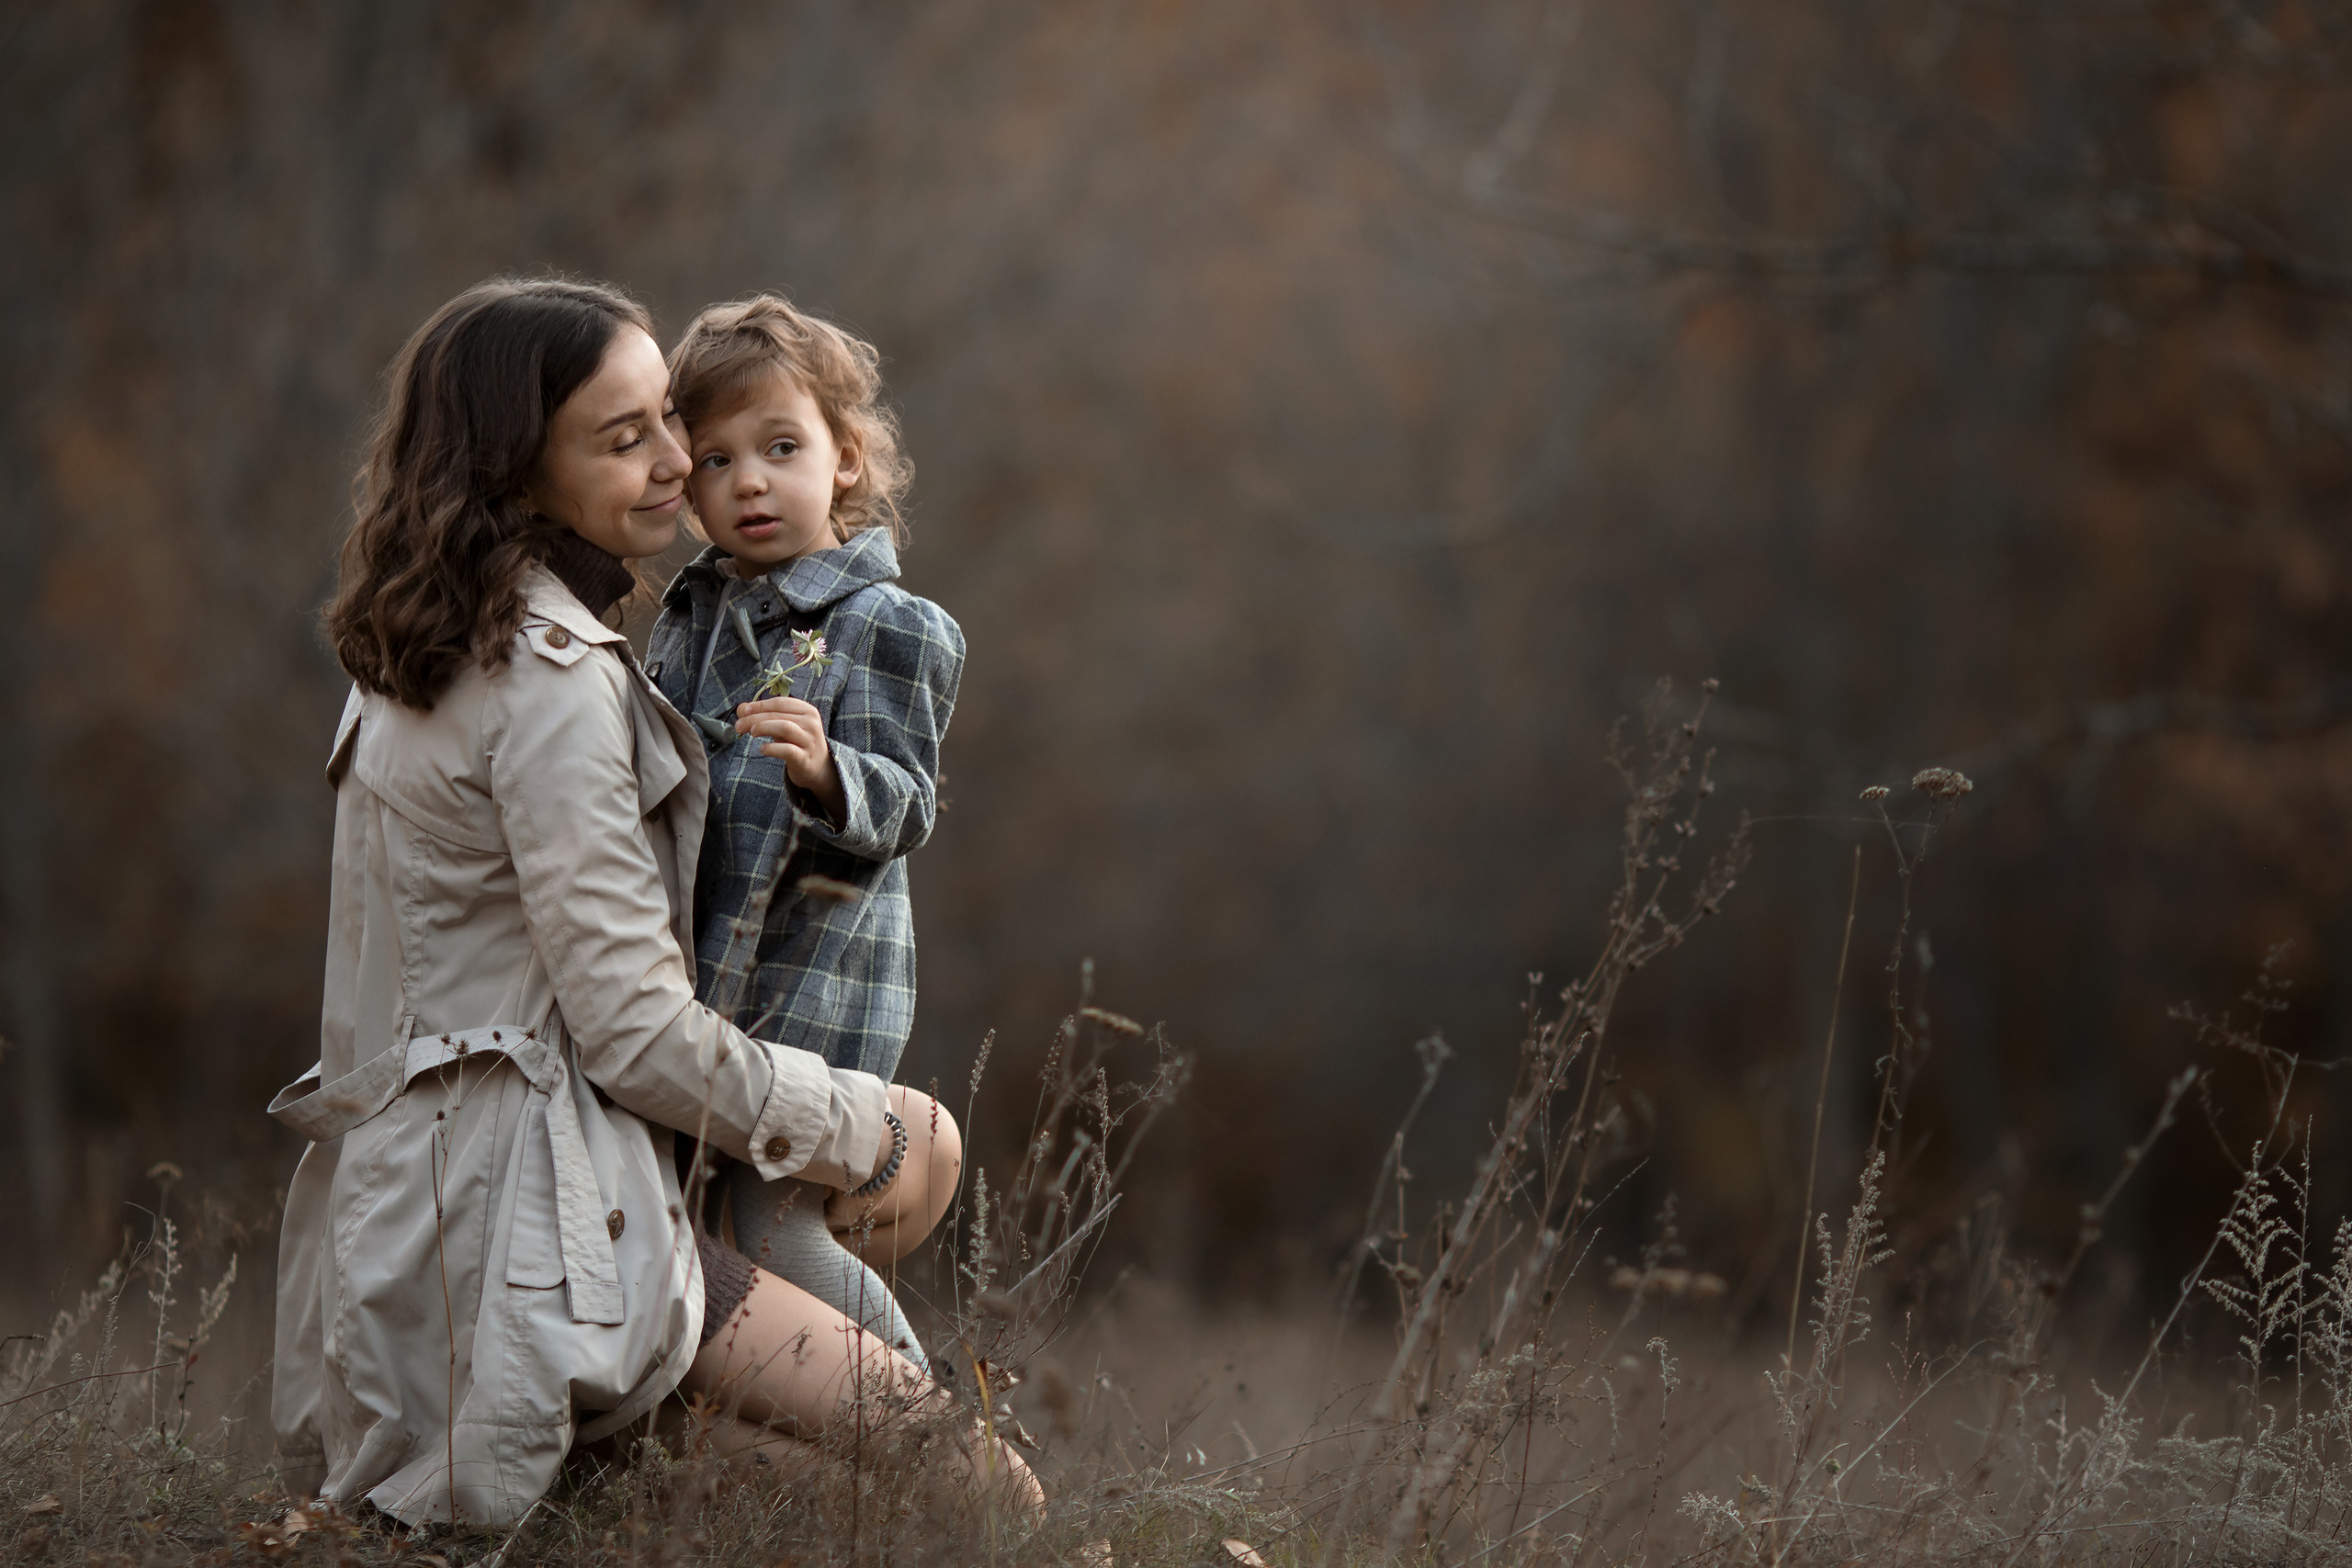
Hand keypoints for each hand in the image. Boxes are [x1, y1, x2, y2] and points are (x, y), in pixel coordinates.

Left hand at [735, 696, 845, 821]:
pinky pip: (787, 750)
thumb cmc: (797, 742)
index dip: (759, 705)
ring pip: (785, 727)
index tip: (743, 711)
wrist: (818, 768)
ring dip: (764, 727)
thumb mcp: (785, 725)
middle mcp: (811, 723)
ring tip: (751, 733)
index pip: (780, 702)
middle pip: (779, 714)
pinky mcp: (805, 758)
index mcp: (807, 711)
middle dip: (755, 718)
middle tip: (739, 725)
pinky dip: (771, 748)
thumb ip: (766, 715)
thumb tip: (741, 708)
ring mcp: (810, 741)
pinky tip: (762, 749)